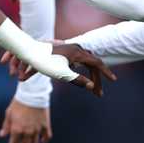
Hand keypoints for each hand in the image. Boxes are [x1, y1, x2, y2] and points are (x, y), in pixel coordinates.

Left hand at [0, 99, 51, 142]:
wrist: (32, 94)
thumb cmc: (18, 103)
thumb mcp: (9, 114)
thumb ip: (6, 126)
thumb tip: (2, 135)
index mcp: (17, 130)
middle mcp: (27, 132)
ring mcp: (37, 130)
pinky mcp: (45, 126)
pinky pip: (46, 138)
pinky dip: (44, 141)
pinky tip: (41, 142)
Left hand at [1, 42, 116, 96]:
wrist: (30, 50)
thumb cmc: (45, 62)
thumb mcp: (61, 73)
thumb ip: (77, 80)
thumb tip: (91, 86)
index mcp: (78, 53)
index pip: (97, 64)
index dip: (106, 73)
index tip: (114, 80)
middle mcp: (77, 49)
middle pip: (92, 65)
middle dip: (97, 79)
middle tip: (99, 93)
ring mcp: (72, 49)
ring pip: (87, 63)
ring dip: (91, 75)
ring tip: (94, 87)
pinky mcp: (67, 51)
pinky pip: (81, 61)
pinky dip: (84, 70)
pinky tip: (85, 77)